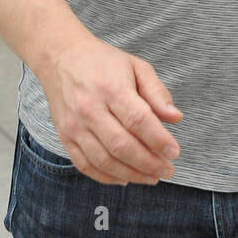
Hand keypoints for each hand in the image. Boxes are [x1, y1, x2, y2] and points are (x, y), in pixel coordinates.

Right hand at [39, 34, 182, 185]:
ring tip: (151, 177)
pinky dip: (107, 177)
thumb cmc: (103, 62)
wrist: (61, 58)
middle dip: (148, 163)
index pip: (138, 120)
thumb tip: (175, 118)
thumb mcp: (136, 66)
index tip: (174, 152)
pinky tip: (125, 178)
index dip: (158, 140)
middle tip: (167, 169)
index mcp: (111, 88)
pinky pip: (85, 165)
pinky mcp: (65, 137)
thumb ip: (157, 92)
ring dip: (131, 174)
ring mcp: (74, 125)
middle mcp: (90, 109)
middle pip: (121, 145)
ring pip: (104, 160)